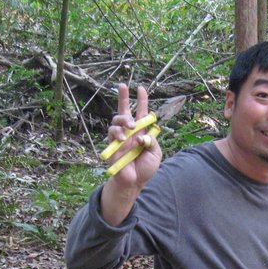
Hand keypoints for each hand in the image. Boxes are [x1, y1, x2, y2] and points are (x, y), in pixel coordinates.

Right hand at [101, 84, 161, 224]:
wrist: (135, 182)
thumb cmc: (146, 168)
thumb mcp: (156, 153)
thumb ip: (152, 141)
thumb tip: (142, 135)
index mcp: (142, 132)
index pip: (141, 113)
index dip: (142, 101)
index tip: (141, 88)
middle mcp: (130, 132)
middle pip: (125, 111)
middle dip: (123, 97)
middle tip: (122, 86)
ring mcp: (121, 137)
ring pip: (117, 120)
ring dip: (123, 120)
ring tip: (130, 126)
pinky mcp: (112, 144)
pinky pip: (112, 132)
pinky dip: (118, 132)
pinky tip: (123, 139)